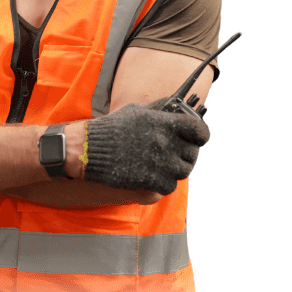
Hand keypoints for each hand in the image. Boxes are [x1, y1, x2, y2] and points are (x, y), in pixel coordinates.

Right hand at [84, 99, 210, 195]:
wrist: (90, 148)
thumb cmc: (113, 127)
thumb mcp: (137, 111)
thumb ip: (159, 109)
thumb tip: (176, 105)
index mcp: (164, 123)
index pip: (200, 131)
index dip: (201, 136)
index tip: (198, 139)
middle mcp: (166, 142)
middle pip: (193, 154)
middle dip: (187, 154)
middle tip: (176, 154)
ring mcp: (160, 163)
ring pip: (184, 171)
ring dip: (176, 169)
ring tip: (164, 165)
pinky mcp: (151, 180)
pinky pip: (170, 186)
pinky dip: (165, 183)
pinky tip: (154, 176)